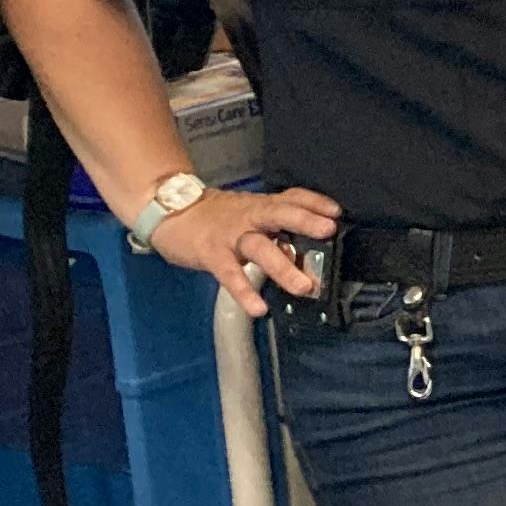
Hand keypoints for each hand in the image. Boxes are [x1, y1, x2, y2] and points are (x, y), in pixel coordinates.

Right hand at [149, 183, 343, 318]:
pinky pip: (230, 274)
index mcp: (261, 207)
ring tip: (304, 287)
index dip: (313, 201)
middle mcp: (249, 217)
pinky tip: (258, 308)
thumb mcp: (248, 212)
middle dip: (304, 220)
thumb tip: (308, 245)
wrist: (169, 212)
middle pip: (279, 213)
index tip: (336, 211)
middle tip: (328, 231)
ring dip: (283, 267)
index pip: (290, 197)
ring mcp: (230, 235)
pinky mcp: (211, 254)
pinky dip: (244, 291)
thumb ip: (275, 226)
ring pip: (259, 247)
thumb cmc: (216, 217)